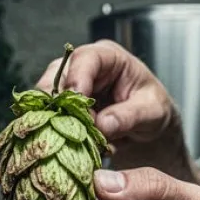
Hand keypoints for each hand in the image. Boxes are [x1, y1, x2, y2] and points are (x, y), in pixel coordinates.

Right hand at [38, 40, 180, 164]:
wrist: (146, 130)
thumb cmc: (153, 111)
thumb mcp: (152, 112)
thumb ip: (129, 116)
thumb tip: (103, 124)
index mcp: (109, 57)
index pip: (85, 58)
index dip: (77, 78)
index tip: (77, 100)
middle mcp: (82, 67)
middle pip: (56, 75)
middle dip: (59, 103)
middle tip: (68, 127)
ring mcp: (67, 87)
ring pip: (46, 97)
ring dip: (55, 119)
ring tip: (70, 139)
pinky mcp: (60, 107)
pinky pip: (47, 116)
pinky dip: (53, 130)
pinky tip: (65, 143)